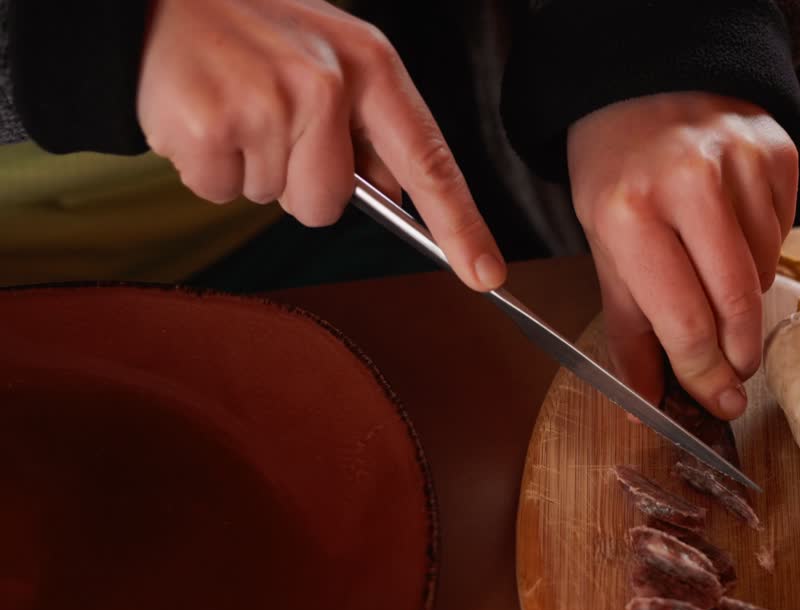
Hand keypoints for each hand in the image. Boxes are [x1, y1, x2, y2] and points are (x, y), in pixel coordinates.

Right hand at [137, 0, 505, 290]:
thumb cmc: (255, 33)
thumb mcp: (333, 58)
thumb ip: (372, 128)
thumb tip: (400, 198)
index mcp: (370, 66)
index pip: (429, 160)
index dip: (460, 224)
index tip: (485, 274)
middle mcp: (326, 83)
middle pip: (329, 204)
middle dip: (297, 184)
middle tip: (268, 124)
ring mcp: (268, 103)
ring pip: (274, 200)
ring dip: (249, 170)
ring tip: (233, 110)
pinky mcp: (210, 124)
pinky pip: (220, 192)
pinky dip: (205, 168)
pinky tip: (202, 117)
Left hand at [567, 92, 798, 419]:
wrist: (646, 78)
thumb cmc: (617, 169)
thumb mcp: (602, 242)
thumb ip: (630, 325)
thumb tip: (652, 400)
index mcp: (629, 211)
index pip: (683, 320)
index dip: (705, 374)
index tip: (720, 403)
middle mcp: (689, 181)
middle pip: (737, 302)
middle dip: (739, 354)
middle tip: (734, 373)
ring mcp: (741, 161)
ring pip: (765, 271)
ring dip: (744, 295)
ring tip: (712, 270)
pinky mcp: (779, 152)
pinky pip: (783, 233)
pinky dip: (762, 250)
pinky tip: (732, 229)